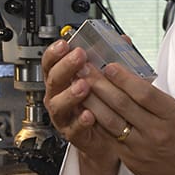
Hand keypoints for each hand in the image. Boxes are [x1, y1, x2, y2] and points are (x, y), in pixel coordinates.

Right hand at [42, 40, 120, 174]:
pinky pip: (73, 129)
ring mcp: (63, 116)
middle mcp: (58, 96)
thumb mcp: (107, 76)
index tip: (65, 44)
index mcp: (63, 78)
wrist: (108, 135)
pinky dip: (80, 122)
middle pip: (53, 80)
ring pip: (58, 104)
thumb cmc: (104, 101)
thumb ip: (111, 57)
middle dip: (65, 67)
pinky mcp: (73, 134)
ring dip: (70, 94)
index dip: (55, 53)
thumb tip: (123, 40)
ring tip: (83, 86)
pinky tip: (89, 115)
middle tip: (79, 57)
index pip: (51, 62)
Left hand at [86, 62, 174, 174]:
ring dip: (92, 102)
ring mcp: (142, 148)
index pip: (144, 92)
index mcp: (171, 115)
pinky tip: (85, 112)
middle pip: (123, 105)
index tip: (108, 65)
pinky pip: (109, 139)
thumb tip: (127, 77)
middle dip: (100, 84)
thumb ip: (154, 97)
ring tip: (79, 87)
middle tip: (84, 69)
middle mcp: (156, 131)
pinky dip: (95, 124)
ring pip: (111, 122)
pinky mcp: (132, 161)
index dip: (123, 78)